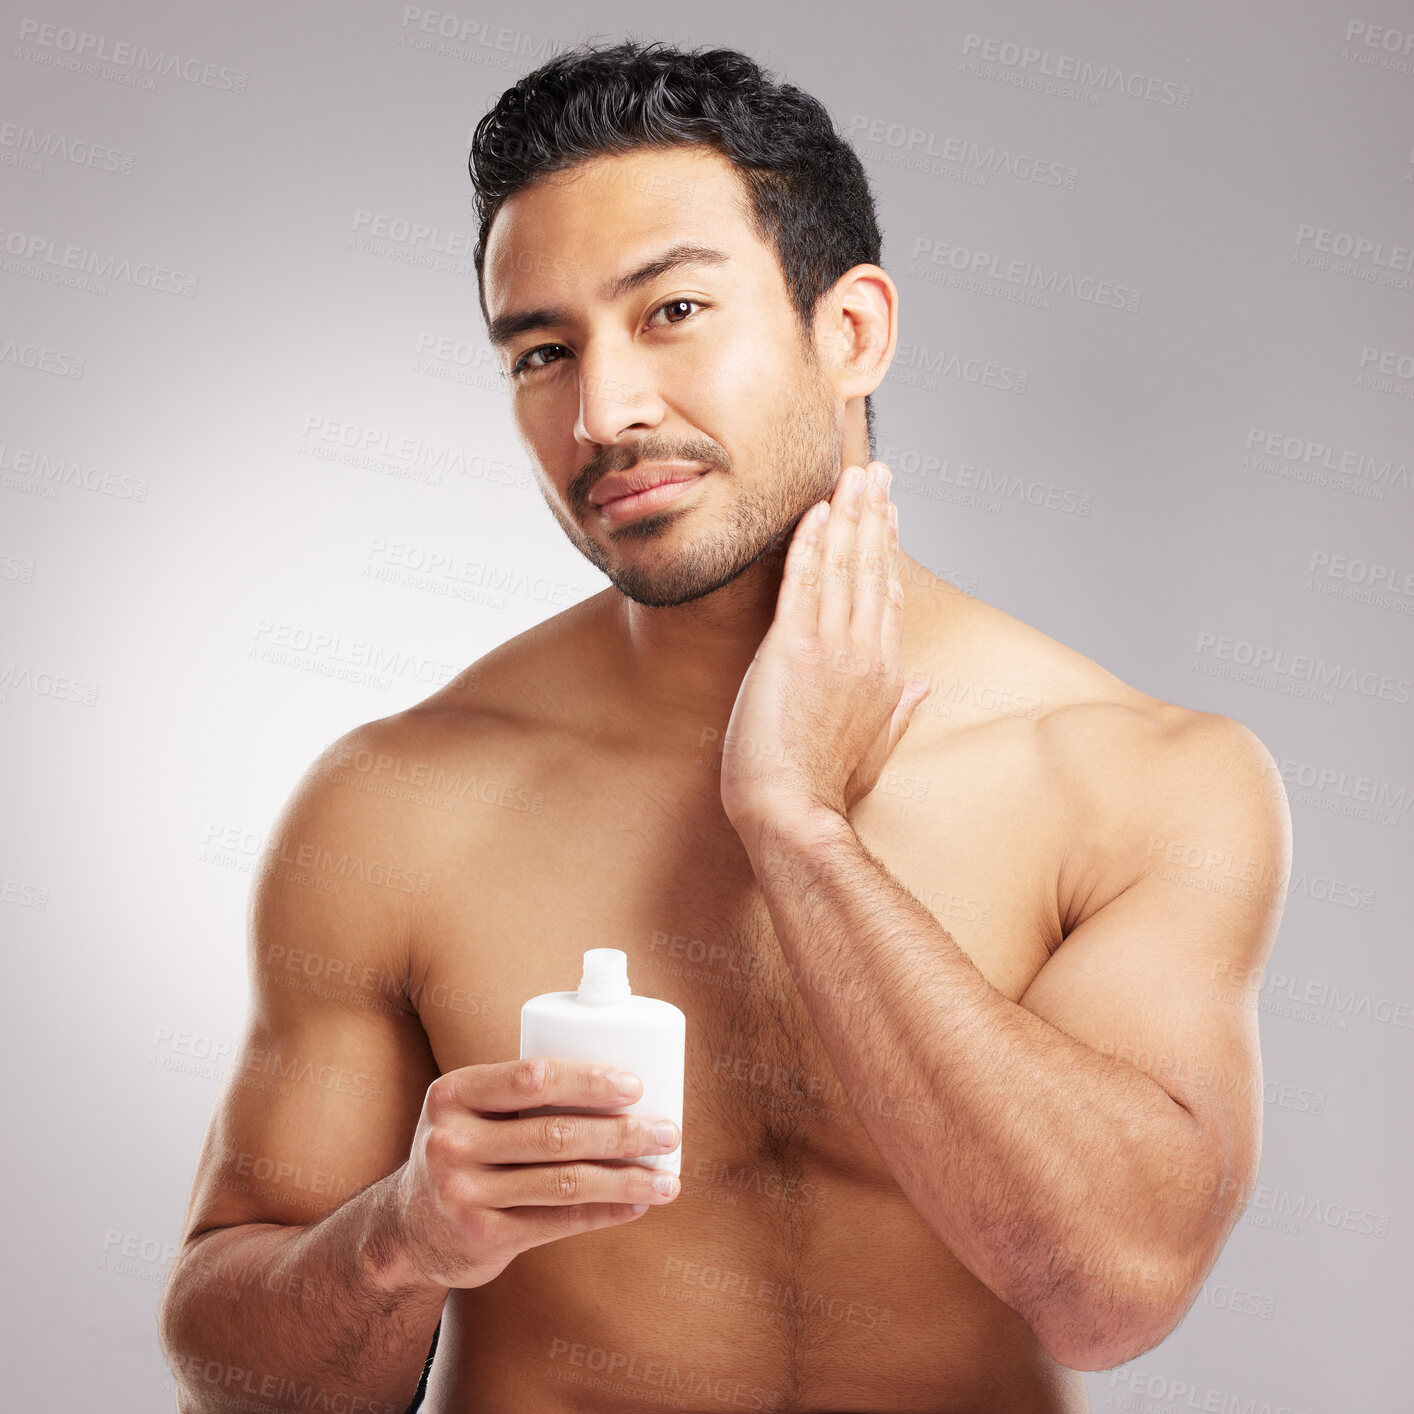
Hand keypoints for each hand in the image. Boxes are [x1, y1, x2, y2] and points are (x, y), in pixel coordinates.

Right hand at [383, 1059, 681, 1290]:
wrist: (407, 1227)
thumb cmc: (464, 1150)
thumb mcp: (470, 1110)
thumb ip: (521, 1094)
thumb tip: (624, 1087)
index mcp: (454, 1093)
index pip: (532, 1078)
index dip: (588, 1081)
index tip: (636, 1086)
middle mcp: (451, 1141)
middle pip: (556, 1134)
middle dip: (622, 1133)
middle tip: (667, 1132)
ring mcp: (462, 1193)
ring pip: (564, 1182)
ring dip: (625, 1180)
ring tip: (668, 1178)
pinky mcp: (481, 1236)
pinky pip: (558, 1221)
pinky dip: (605, 1212)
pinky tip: (637, 1205)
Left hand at [720, 460, 931, 832]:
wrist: (793, 810)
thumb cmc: (826, 788)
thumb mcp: (877, 746)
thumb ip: (902, 709)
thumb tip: (924, 687)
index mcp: (887, 674)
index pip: (889, 597)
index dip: (887, 551)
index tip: (887, 516)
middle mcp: (865, 652)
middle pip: (873, 569)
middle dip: (874, 515)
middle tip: (874, 472)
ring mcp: (832, 647)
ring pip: (844, 565)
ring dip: (848, 514)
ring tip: (853, 474)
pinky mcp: (794, 647)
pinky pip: (804, 580)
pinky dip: (810, 541)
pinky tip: (814, 510)